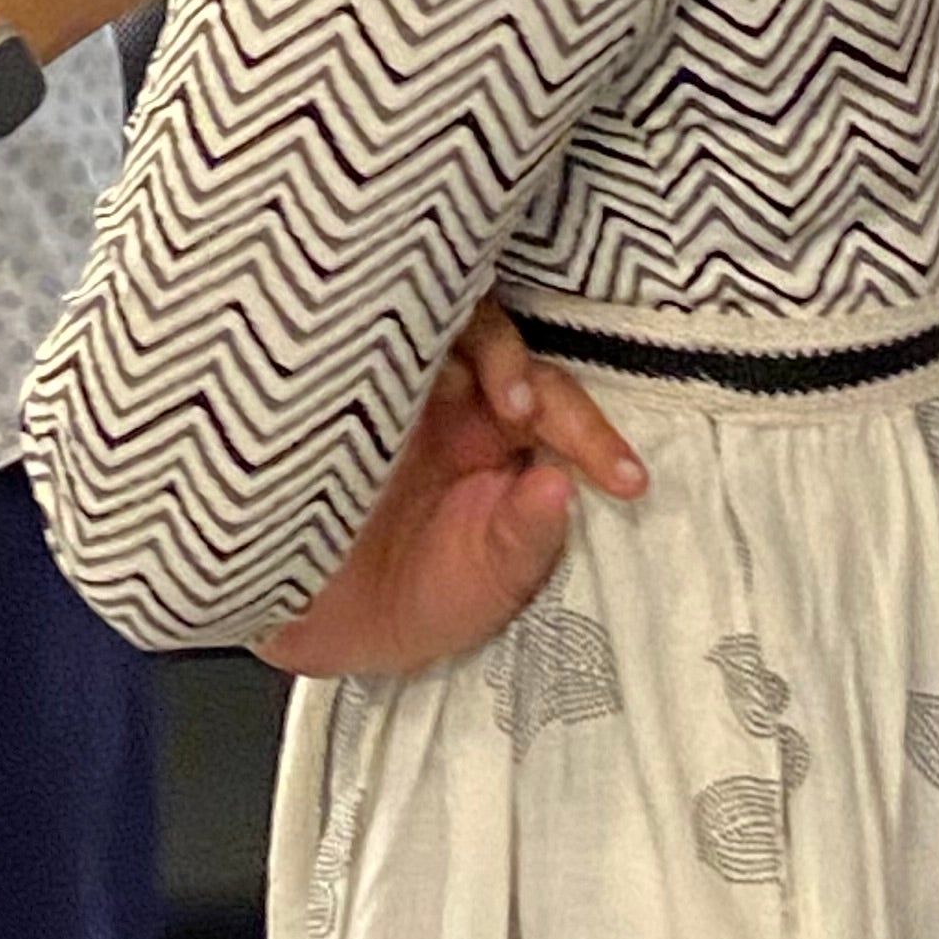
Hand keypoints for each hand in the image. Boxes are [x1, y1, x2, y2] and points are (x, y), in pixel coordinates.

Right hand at [258, 301, 645, 679]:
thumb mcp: (487, 583)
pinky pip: (364, 329)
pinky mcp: (332, 373)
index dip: (592, 432)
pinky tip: (397, 368)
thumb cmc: (410, 597)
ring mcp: (389, 375)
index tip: (626, 480)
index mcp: (495, 436)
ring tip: (482, 398)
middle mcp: (448, 394)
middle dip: (517, 370)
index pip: (553, 401)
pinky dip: (388, 335)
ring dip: (468, 347)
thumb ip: (526, 538)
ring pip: (435, 319)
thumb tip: (561, 484)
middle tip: (519, 412)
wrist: (311, 619)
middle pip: (494, 340)